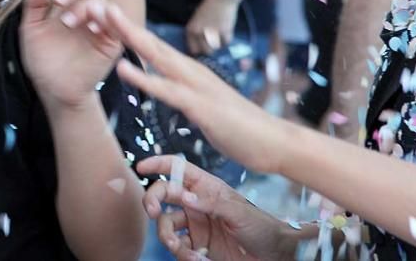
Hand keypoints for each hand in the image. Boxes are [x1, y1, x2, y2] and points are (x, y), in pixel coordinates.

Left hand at [20, 0, 120, 111]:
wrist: (53, 90)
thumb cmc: (43, 61)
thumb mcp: (31, 30)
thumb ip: (35, 4)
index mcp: (69, 7)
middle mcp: (87, 13)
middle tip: (60, 4)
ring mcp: (100, 27)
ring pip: (101, 2)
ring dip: (85, 6)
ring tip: (70, 22)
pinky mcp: (111, 42)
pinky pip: (115, 23)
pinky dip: (104, 17)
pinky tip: (92, 22)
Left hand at [105, 4, 282, 174]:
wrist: (272, 142)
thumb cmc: (237, 127)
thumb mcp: (202, 106)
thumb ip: (184, 95)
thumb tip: (168, 90)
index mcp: (190, 72)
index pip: (154, 48)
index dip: (129, 33)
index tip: (105, 19)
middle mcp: (191, 72)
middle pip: (151, 43)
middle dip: (124, 24)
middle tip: (97, 3)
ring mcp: (197, 86)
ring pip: (157, 57)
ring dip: (130, 38)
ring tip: (106, 19)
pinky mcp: (200, 106)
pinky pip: (167, 90)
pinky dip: (143, 78)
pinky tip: (123, 68)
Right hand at [138, 155, 290, 260]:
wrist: (274, 255)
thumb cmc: (262, 227)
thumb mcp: (238, 211)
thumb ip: (211, 202)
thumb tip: (184, 195)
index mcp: (206, 187)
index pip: (178, 169)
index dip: (159, 164)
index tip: (141, 166)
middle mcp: (196, 203)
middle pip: (164, 195)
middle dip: (153, 201)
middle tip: (152, 212)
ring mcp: (195, 224)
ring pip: (165, 224)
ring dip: (166, 236)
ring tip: (179, 248)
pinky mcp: (196, 245)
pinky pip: (177, 247)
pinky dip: (181, 254)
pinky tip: (195, 258)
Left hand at [185, 0, 238, 54]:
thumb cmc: (209, 5)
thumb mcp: (197, 19)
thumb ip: (197, 32)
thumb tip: (201, 45)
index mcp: (190, 30)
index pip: (193, 50)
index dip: (200, 49)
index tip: (205, 48)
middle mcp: (199, 34)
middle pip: (205, 51)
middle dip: (211, 48)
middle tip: (214, 41)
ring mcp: (211, 34)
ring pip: (216, 48)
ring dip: (219, 43)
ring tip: (220, 34)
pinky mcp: (224, 33)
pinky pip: (226, 43)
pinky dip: (227, 38)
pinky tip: (226, 29)